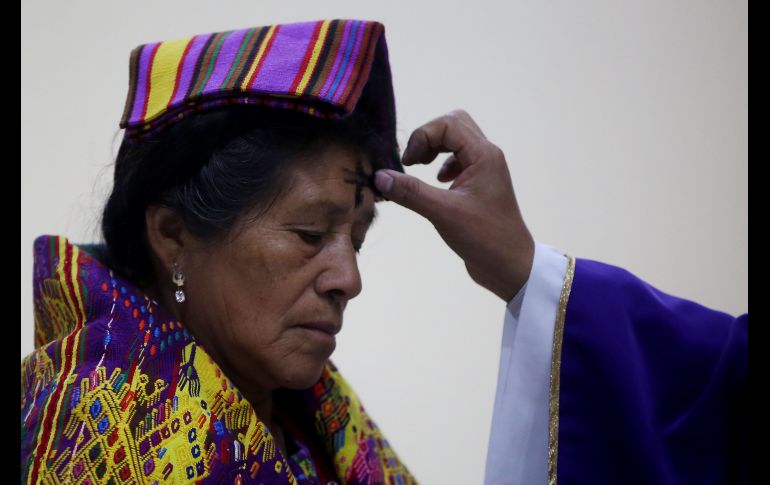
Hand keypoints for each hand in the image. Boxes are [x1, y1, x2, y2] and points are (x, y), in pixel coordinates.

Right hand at [374, 110, 534, 302]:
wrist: (510, 266)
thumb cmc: (483, 237)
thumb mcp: (443, 213)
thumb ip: (411, 193)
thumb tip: (380, 176)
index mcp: (484, 155)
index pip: (448, 124)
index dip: (422, 137)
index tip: (408, 163)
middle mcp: (487, 156)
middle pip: (454, 124)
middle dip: (428, 137)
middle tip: (413, 161)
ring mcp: (485, 170)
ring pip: (457, 141)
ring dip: (435, 149)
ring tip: (419, 169)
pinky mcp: (480, 185)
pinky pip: (460, 160)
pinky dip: (442, 164)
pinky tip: (437, 184)